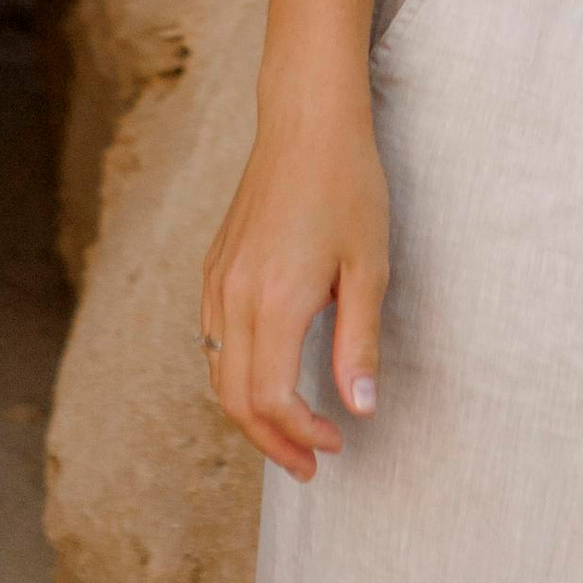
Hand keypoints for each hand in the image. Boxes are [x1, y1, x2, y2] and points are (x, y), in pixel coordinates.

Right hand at [200, 89, 390, 482]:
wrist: (307, 119)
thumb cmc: (348, 184)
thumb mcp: (369, 264)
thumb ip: (359, 342)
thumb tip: (361, 409)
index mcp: (274, 301)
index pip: (271, 400)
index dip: (302, 435)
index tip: (338, 442)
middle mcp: (233, 297)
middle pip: (236, 400)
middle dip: (272, 442)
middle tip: (310, 463)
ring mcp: (217, 281)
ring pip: (218, 375)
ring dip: (251, 414)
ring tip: (292, 431)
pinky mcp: (214, 266)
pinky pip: (213, 342)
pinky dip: (236, 376)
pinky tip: (269, 377)